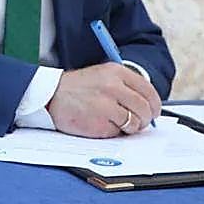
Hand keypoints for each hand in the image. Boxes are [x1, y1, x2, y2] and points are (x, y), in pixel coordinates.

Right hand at [47, 63, 161, 137]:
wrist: (49, 94)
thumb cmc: (77, 88)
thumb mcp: (102, 76)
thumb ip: (125, 87)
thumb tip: (148, 107)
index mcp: (116, 72)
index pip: (148, 91)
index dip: (154, 105)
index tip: (152, 112)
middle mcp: (113, 86)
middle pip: (145, 108)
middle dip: (144, 119)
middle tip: (138, 123)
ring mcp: (106, 104)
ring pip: (134, 122)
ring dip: (130, 127)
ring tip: (116, 123)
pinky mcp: (99, 121)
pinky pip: (118, 132)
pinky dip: (113, 132)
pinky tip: (100, 123)